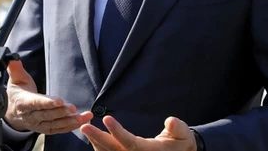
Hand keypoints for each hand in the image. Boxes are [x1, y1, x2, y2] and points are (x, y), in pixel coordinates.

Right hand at [4, 60, 92, 133]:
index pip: (35, 103)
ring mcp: (37, 124)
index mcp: (23, 102)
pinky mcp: (44, 129)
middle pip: (46, 115)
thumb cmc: (17, 93)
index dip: (47, 102)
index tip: (60, 101)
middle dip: (61, 112)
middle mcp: (30, 116)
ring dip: (69, 121)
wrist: (13, 113)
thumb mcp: (15, 79)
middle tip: (73, 108)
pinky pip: (57, 130)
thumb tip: (13, 57)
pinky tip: (80, 122)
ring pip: (54, 124)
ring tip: (82, 118)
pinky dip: (69, 127)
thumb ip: (15, 69)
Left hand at [81, 116, 196, 150]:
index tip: (106, 118)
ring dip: (95, 142)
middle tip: (84, 126)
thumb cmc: (180, 144)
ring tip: (85, 128)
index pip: (129, 142)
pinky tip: (92, 137)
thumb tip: (170, 120)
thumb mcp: (183, 135)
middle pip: (113, 150)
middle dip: (97, 138)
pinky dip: (99, 147)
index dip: (117, 132)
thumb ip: (178, 128)